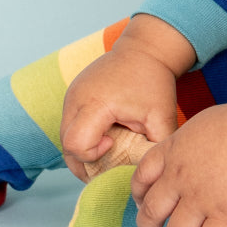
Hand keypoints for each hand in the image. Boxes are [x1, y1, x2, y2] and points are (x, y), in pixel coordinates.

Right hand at [59, 15, 194, 181]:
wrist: (146, 48)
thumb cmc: (154, 82)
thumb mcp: (161, 118)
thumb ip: (153, 150)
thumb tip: (148, 177)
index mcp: (96, 103)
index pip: (75, 145)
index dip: (92, 156)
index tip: (114, 144)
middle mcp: (76, 98)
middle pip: (65, 145)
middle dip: (85, 161)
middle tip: (109, 163)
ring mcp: (71, 94)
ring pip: (65, 136)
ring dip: (83, 149)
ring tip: (108, 150)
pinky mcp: (72, 93)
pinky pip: (69, 124)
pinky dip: (82, 135)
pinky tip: (103, 136)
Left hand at [130, 84, 226, 226]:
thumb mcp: (200, 124)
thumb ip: (190, 143)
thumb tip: (195, 152)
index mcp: (171, 152)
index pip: (142, 176)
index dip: (138, 194)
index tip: (141, 204)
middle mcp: (178, 179)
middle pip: (152, 212)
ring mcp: (198, 200)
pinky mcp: (223, 216)